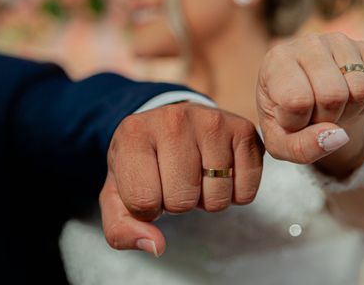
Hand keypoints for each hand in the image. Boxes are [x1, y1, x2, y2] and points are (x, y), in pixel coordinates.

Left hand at [100, 102, 262, 256]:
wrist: (169, 123)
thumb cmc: (143, 162)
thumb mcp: (117, 194)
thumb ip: (121, 229)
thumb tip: (156, 245)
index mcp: (133, 133)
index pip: (143, 201)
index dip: (146, 209)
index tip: (148, 188)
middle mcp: (172, 119)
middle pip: (182, 201)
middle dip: (178, 203)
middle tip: (173, 180)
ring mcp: (211, 121)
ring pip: (216, 199)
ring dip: (206, 199)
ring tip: (195, 173)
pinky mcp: (243, 130)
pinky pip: (246, 192)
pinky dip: (234, 193)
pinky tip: (220, 170)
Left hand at [256, 32, 363, 171]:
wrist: (308, 101)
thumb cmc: (287, 121)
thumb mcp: (280, 142)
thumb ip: (300, 147)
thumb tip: (338, 136)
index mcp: (276, 60)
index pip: (297, 101)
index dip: (299, 122)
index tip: (290, 119)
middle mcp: (307, 43)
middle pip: (334, 95)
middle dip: (327, 119)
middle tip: (315, 116)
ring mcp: (338, 41)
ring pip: (361, 90)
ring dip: (349, 112)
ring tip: (330, 109)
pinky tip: (348, 100)